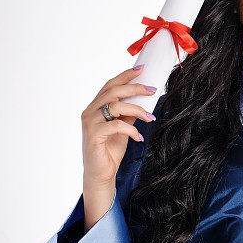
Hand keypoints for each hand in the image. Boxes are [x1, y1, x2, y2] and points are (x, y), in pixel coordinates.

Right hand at [80, 65, 156, 186]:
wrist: (101, 173)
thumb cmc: (110, 149)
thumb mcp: (123, 127)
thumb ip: (129, 113)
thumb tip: (143, 99)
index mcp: (96, 107)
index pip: (110, 85)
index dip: (125, 75)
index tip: (142, 69)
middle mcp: (90, 112)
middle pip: (113, 91)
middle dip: (135, 88)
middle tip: (152, 91)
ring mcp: (90, 123)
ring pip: (115, 106)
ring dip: (137, 110)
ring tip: (150, 118)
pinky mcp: (93, 135)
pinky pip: (116, 125)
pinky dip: (131, 130)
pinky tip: (139, 137)